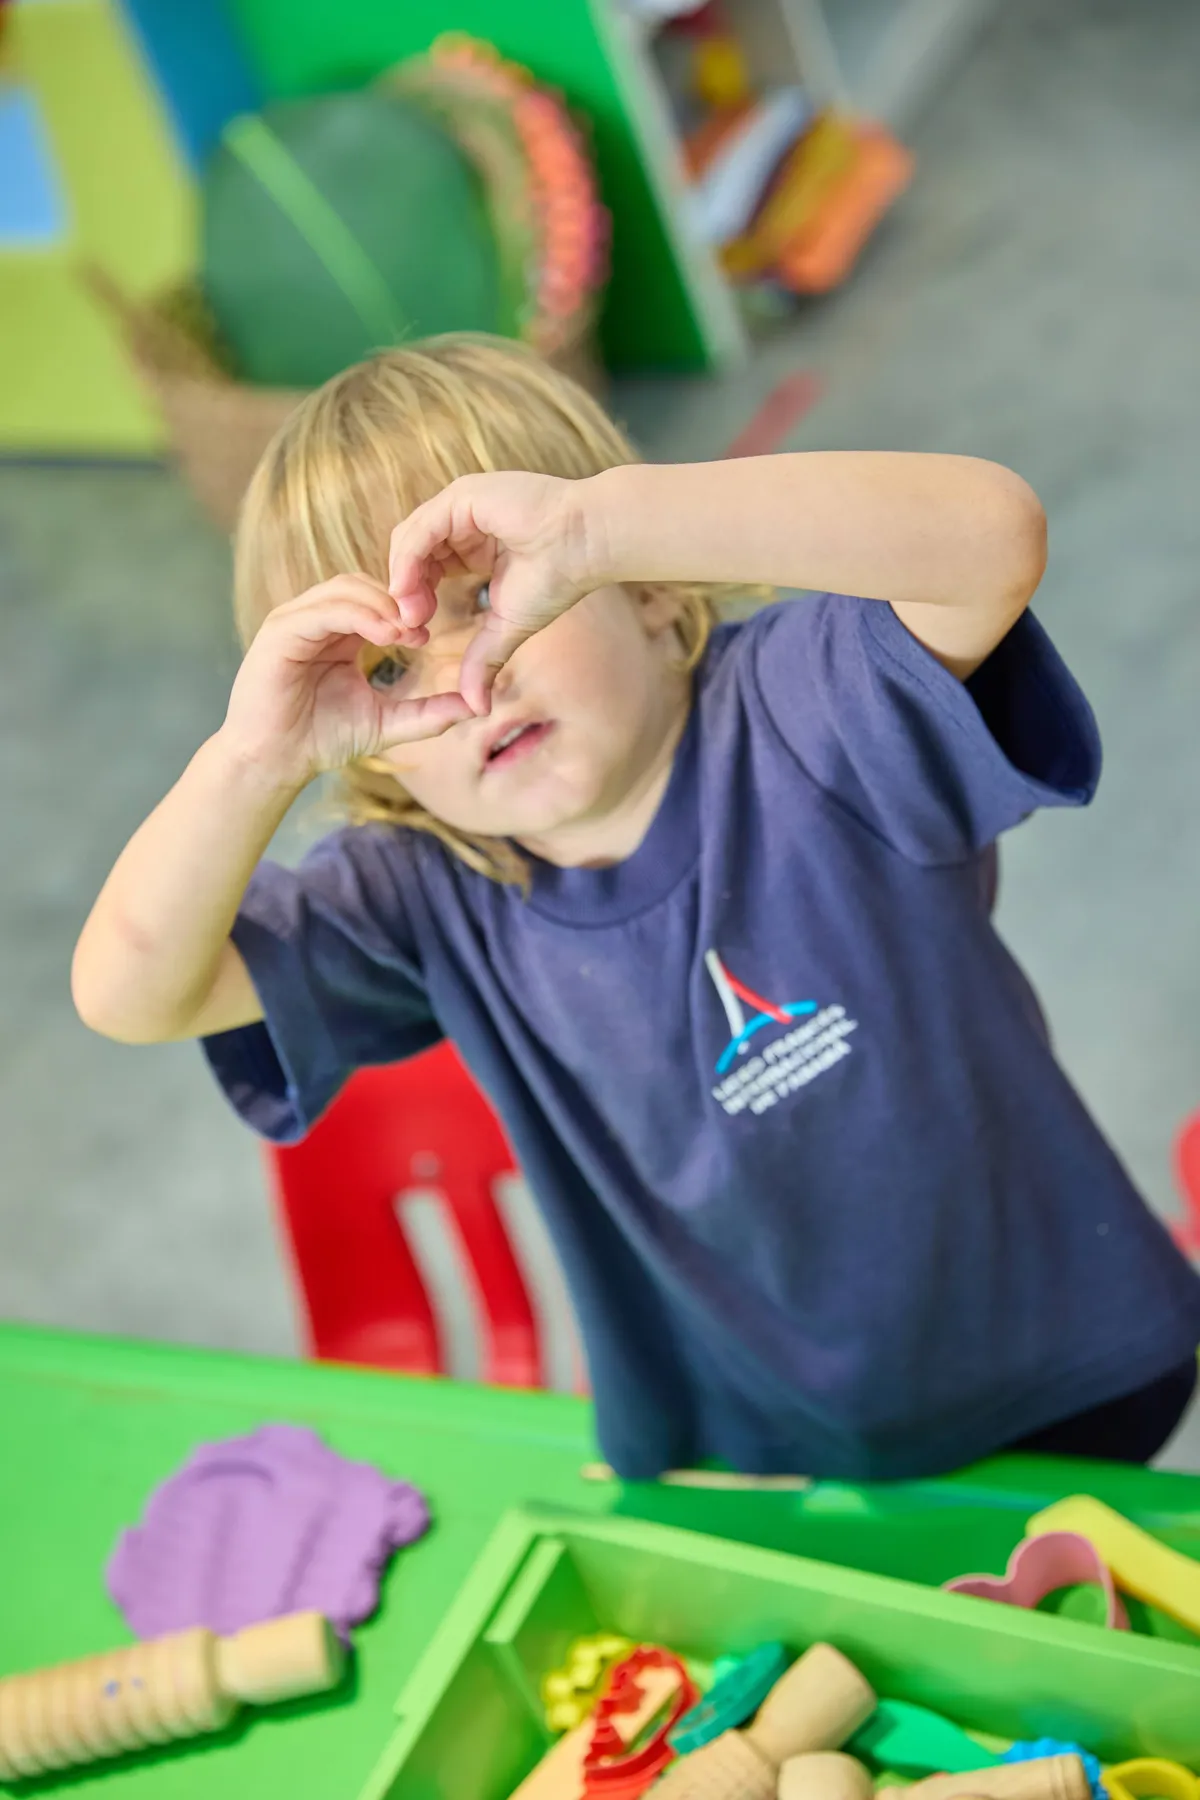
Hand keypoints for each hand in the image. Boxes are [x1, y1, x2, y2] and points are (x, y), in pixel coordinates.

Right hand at [221, 575, 472, 784]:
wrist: (276, 762)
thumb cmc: (323, 740)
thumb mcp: (387, 723)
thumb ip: (427, 714)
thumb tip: (474, 707)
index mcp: (338, 632)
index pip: (375, 598)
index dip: (406, 608)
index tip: (432, 634)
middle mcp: (315, 619)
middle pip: (362, 584)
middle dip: (397, 600)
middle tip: (425, 626)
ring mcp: (295, 621)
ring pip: (344, 589)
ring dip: (381, 605)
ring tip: (408, 631)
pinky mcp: (279, 633)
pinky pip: (322, 611)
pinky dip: (357, 616)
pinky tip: (385, 635)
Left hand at [387, 471, 602, 713]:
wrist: (587, 545)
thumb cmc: (558, 578)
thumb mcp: (508, 627)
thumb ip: (483, 660)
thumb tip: (476, 708)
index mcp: (471, 544)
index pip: (425, 567)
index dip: (416, 599)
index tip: (420, 632)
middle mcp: (461, 520)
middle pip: (410, 553)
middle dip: (405, 592)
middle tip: (410, 626)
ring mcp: (459, 505)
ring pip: (408, 540)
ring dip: (403, 579)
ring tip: (412, 614)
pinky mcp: (462, 497)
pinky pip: (420, 529)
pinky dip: (408, 561)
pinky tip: (412, 590)